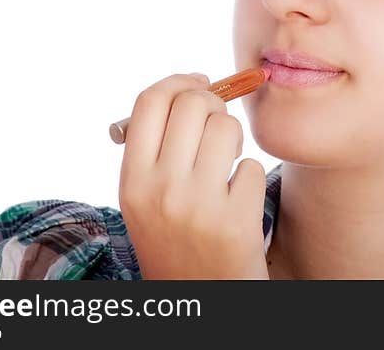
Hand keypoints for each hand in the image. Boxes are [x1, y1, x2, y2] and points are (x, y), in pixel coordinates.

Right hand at [118, 72, 269, 278]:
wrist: (200, 302)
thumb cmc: (176, 240)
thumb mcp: (146, 200)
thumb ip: (155, 148)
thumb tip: (187, 86)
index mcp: (132, 181)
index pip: (150, 101)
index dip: (178, 80)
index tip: (198, 81)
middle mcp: (160, 191)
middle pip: (193, 104)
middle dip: (213, 104)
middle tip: (217, 123)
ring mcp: (198, 207)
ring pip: (226, 128)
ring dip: (233, 140)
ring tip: (226, 165)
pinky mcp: (235, 222)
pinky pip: (251, 166)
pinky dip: (247, 178)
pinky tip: (236, 202)